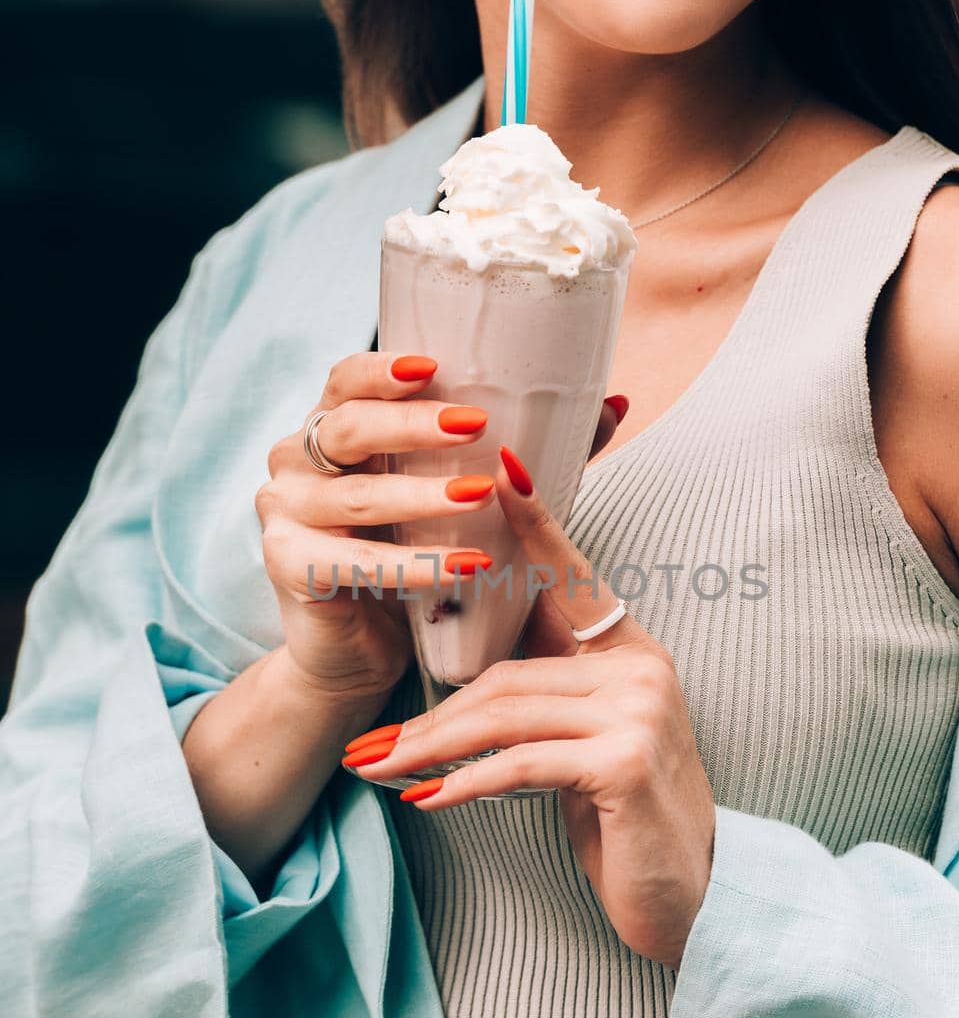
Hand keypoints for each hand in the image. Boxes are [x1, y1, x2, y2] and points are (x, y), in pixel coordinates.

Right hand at [256, 353, 628, 701]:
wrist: (366, 649)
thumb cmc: (416, 554)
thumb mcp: (465, 495)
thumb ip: (526, 447)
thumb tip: (616, 404)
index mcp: (334, 426)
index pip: (346, 379)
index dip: (384, 369)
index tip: (436, 368)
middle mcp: (297, 459)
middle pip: (347, 427)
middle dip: (411, 426)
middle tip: (473, 427)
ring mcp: (284, 511)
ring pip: (353, 497)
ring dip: (419, 496)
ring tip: (478, 498)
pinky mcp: (287, 565)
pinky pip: (349, 562)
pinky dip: (410, 566)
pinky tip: (463, 568)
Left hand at [345, 443, 715, 968]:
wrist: (690, 901)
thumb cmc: (626, 825)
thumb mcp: (582, 752)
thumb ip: (545, 705)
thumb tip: (464, 698)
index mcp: (632, 655)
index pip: (573, 579)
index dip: (536, 526)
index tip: (500, 471)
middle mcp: (642, 670)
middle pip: (508, 672)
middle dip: (431, 715)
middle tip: (368, 744)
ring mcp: (639, 713)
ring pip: (506, 714)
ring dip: (431, 749)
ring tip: (377, 772)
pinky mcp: (624, 762)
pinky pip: (522, 762)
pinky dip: (466, 783)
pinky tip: (427, 800)